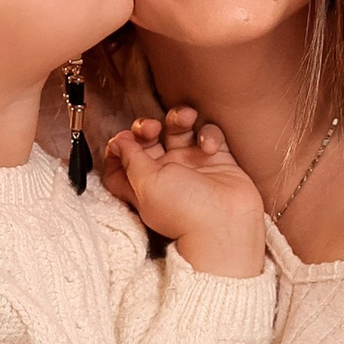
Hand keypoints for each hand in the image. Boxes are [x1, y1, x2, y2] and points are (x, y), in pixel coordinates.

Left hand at [103, 104, 265, 277]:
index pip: (121, 162)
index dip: (118, 147)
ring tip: (186, 118)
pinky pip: (209, 134)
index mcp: (143, 184)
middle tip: (152, 128)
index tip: (123, 140)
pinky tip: (209, 148)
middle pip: (148, 140)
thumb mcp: (146, 184)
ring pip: (179, 130)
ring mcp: (192, 164)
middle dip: (146, 127)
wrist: (227, 225)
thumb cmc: (184, 211)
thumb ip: (130, 159)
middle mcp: (166, 173)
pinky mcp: (218, 159)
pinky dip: (208, 134)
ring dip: (179, 118)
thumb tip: (117, 142)